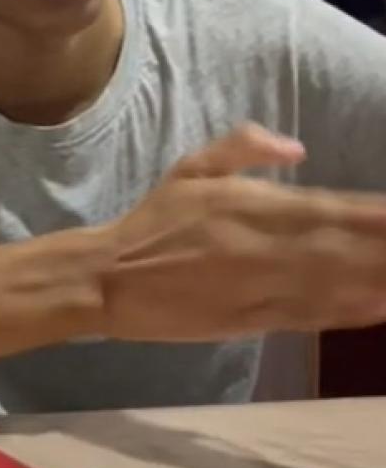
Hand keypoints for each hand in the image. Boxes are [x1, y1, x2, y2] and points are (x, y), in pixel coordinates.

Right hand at [100, 124, 385, 340]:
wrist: (109, 278)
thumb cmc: (152, 222)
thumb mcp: (190, 169)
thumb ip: (242, 147)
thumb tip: (296, 149)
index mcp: (252, 204)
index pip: (334, 207)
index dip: (377, 216)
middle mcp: (265, 245)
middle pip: (346, 248)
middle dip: (383, 249)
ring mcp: (262, 286)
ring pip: (337, 284)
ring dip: (376, 280)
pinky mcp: (254, 320)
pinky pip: (313, 315)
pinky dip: (350, 313)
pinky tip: (379, 308)